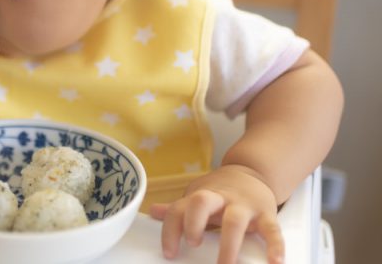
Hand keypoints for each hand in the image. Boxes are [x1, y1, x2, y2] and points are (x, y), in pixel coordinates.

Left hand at [149, 165, 283, 263]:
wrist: (251, 172)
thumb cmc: (220, 191)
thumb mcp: (197, 196)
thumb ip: (179, 209)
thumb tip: (152, 212)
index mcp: (200, 197)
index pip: (178, 209)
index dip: (171, 230)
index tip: (169, 253)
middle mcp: (220, 198)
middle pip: (202, 202)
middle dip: (195, 222)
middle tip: (194, 243)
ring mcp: (243, 205)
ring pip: (235, 220)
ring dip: (229, 244)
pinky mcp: (266, 213)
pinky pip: (272, 229)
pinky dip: (275, 245)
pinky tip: (275, 261)